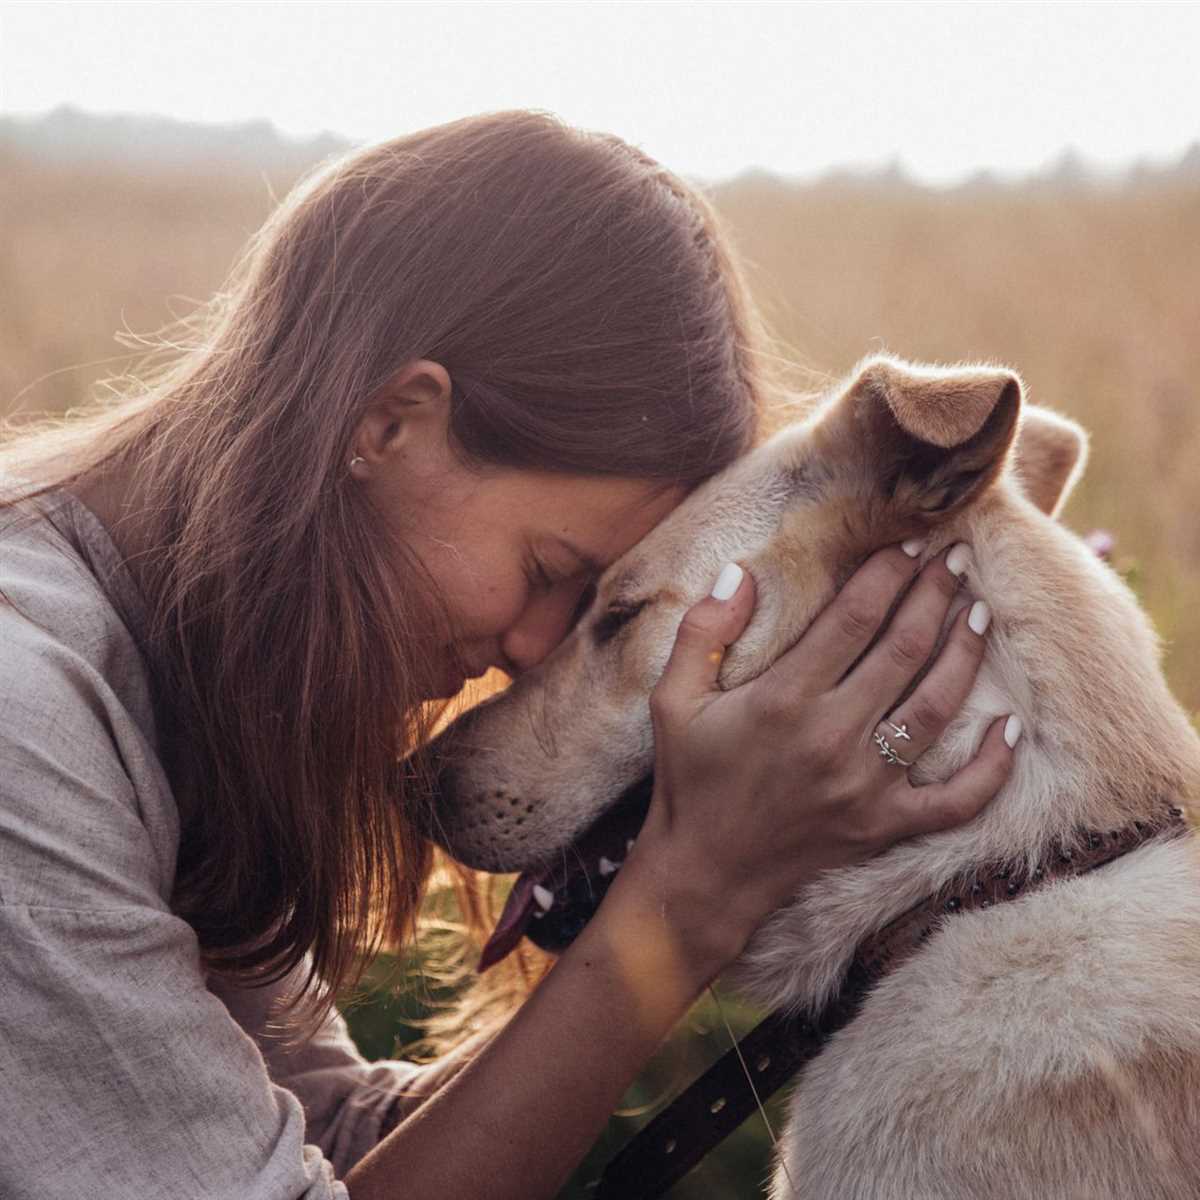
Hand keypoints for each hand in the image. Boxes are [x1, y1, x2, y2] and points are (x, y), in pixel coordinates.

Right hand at [630, 543, 1015, 968]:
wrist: (704, 873)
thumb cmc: (689, 780)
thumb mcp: (673, 700)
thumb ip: (702, 632)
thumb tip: (742, 572)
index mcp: (783, 699)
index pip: (854, 618)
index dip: (888, 574)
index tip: (910, 544)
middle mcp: (831, 737)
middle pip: (904, 650)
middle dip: (935, 596)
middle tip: (956, 560)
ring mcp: (865, 786)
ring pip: (936, 707)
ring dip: (965, 655)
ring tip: (980, 614)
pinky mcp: (884, 826)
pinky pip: (957, 799)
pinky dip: (992, 767)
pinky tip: (1010, 727)